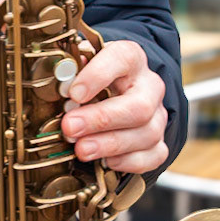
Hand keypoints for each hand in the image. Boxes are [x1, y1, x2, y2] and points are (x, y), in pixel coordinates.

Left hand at [61, 39, 167, 174]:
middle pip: (138, 105)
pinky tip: (106, 161)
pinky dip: (128, 161)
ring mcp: (157, 116)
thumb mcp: (83, 68)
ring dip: (110, 144)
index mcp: (131, 59)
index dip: (97, 76)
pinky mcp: (159, 143)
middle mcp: (149, 86)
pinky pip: (153, 156)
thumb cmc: (97, 81)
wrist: (119, 94)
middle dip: (101, 120)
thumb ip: (72, 72)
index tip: (73, 93)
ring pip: (146, 133)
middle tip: (70, 127)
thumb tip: (59, 80)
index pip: (122, 59)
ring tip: (81, 149)